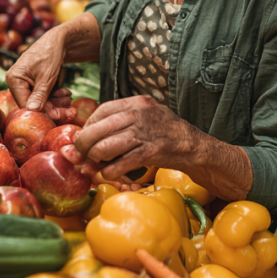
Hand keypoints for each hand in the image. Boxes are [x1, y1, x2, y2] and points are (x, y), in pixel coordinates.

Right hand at [6, 27, 67, 114]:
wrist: (60, 39)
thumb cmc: (51, 53)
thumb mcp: (47, 77)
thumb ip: (40, 94)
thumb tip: (33, 110)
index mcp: (14, 79)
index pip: (25, 103)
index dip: (43, 112)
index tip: (59, 116)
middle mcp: (17, 81)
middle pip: (34, 103)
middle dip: (54, 107)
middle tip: (71, 111)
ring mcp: (25, 82)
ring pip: (41, 100)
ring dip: (56, 102)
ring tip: (69, 99)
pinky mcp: (34, 82)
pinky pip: (43, 94)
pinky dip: (55, 96)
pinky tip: (66, 93)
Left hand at [72, 95, 190, 180]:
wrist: (195, 146)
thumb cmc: (166, 133)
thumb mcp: (147, 115)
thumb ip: (123, 120)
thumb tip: (90, 135)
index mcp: (137, 102)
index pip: (101, 110)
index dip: (88, 126)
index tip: (85, 138)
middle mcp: (139, 114)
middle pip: (97, 129)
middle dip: (84, 146)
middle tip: (81, 156)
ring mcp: (145, 133)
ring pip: (105, 147)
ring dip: (95, 160)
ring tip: (97, 166)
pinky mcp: (151, 152)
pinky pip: (120, 164)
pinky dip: (110, 172)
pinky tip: (109, 174)